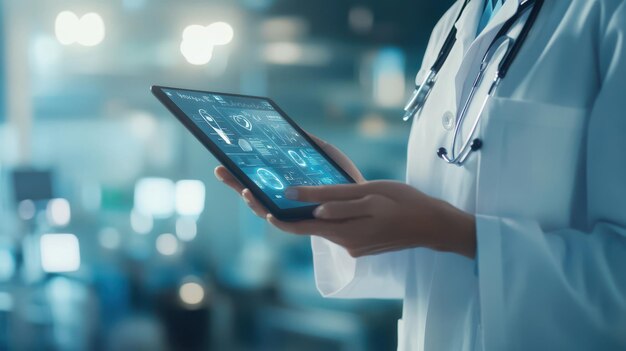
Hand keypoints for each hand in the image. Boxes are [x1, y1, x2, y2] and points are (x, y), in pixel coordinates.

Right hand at [214, 134, 364, 218]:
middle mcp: (286, 201)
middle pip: (254, 194)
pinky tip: (268, 212)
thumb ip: (310, 144)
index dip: (240, 170)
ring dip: (252, 202)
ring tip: (243, 189)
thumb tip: (291, 128)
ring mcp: (295, 214)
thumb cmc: (348, 179)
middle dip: (234, 184)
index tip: (225, 158)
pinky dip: (276, 221)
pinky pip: (288, 227)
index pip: (258, 178)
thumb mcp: (328, 156)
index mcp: (288, 185)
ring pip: (265, 211)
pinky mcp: (308, 226)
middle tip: (220, 170)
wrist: (369, 201)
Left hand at [270, 181, 476, 258]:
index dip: (271, 213)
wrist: (433, 225)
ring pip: (318, 224)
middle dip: (273, 206)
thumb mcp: (369, 195)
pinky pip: (333, 225)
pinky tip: (317, 196)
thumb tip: (300, 199)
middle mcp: (342, 242)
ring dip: (298, 208)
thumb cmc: (404, 204)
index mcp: (341, 231)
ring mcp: (351, 244)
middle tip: (251, 186)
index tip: (251, 196)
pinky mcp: (358, 241)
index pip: (296, 226)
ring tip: (278, 186)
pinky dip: (321, 211)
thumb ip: (334, 199)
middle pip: (301, 224)